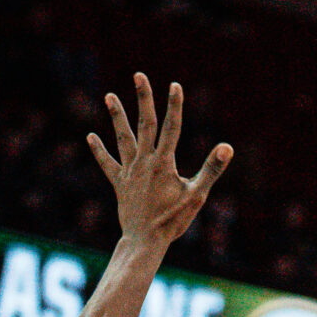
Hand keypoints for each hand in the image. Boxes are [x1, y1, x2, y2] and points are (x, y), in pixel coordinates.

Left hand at [86, 73, 231, 249]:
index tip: (175, 85)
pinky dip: (99, 151)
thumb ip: (211, 169)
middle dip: (143, 98)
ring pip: (122, 138)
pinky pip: (108, 164)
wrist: (145, 241)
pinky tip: (90, 137)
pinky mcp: (120, 184)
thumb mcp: (197, 195)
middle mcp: (144, 162)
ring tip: (109, 96)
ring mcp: (130, 172)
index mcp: (164, 163)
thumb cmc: (173, 221)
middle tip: (139, 75)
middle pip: (144, 123)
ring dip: (116, 116)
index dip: (174, 105)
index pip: (171, 127)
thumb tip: (227, 147)